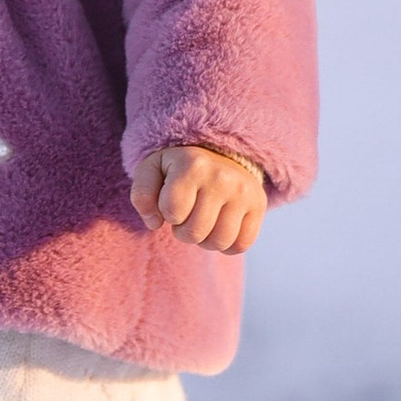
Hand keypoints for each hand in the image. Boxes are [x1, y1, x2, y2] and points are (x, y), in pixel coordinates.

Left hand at [131, 141, 266, 253]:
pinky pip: (240, 246)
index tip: (171, 202)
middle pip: (194, 233)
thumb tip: (153, 223)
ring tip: (202, 222)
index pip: (172, 212)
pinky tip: (219, 228)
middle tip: (186, 216)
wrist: (217, 154)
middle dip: (183, 231)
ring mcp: (244, 192)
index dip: (167, 214)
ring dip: (204, 240)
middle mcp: (222, 177)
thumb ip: (141, 195)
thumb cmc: (177, 169)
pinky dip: (226, 245)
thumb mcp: (152, 171)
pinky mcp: (258, 205)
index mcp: (193, 165)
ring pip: (218, 242)